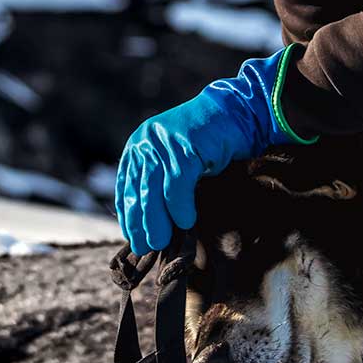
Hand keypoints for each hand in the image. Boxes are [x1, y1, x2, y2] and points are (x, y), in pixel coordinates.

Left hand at [116, 48, 313, 255]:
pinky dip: (180, 208)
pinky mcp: (184, 147)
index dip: (128, 214)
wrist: (236, 115)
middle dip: (140, 222)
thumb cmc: (208, 144)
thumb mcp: (175, 161)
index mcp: (139, 146)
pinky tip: (186, 222)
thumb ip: (159, 184)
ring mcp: (164, 143)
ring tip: (162, 242)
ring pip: (153, 191)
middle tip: (146, 247)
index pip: (126, 186)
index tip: (133, 237)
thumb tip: (150, 225)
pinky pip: (176, 186)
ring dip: (157, 221)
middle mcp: (146, 142)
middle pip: (138, 191)